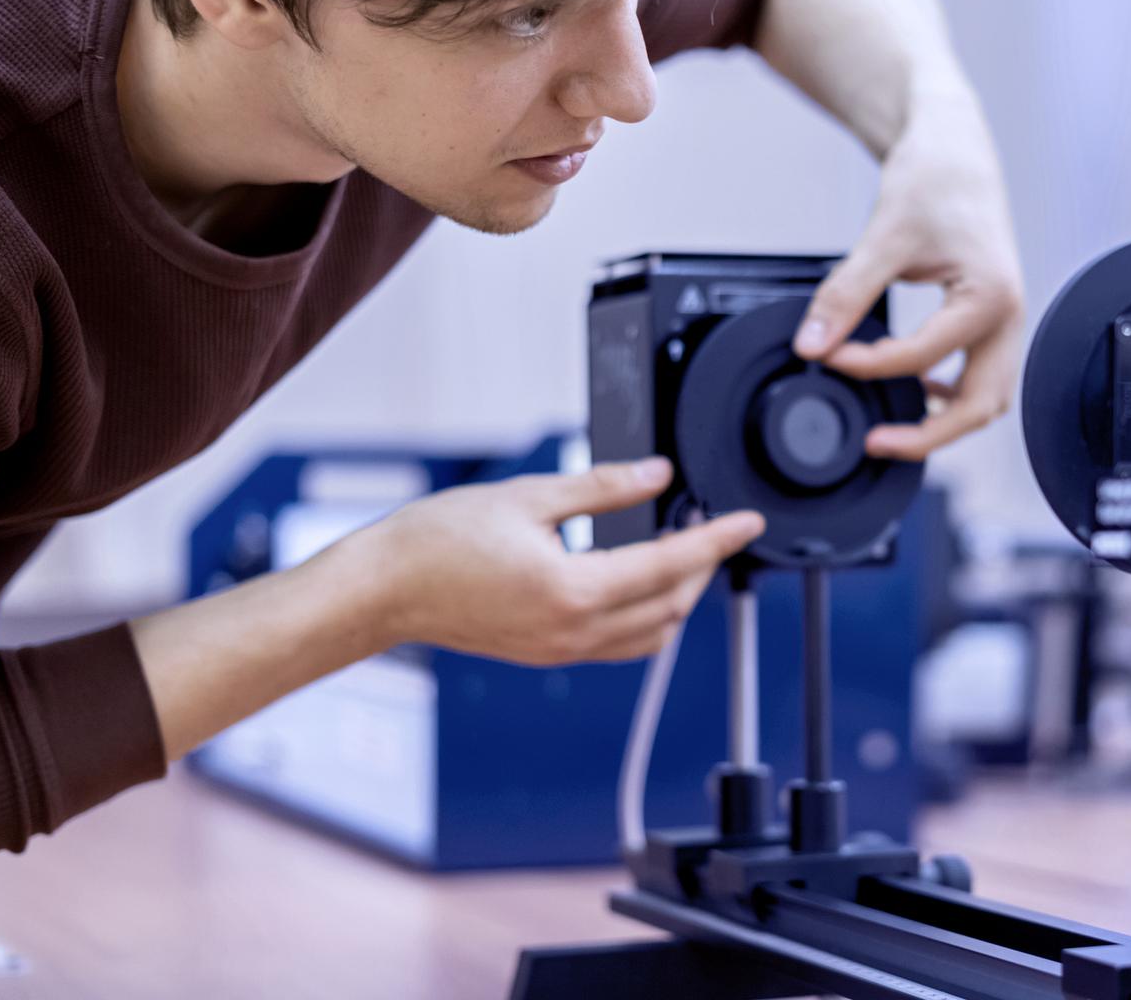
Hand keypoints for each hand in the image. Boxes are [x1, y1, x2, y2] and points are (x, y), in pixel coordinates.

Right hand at [339, 458, 764, 664]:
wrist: (381, 591)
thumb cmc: (437, 541)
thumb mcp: (527, 496)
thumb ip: (602, 488)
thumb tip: (658, 475)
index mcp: (573, 591)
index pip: (669, 566)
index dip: (717, 541)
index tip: (748, 523)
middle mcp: (573, 632)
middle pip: (669, 607)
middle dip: (702, 568)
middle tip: (713, 525)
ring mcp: (560, 651)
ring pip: (649, 635)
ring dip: (676, 596)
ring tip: (682, 551)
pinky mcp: (546, 654)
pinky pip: (617, 644)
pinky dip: (644, 615)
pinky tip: (637, 581)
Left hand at [793, 88, 1023, 459]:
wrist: (955, 152)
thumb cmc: (934, 182)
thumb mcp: (884, 238)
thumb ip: (846, 294)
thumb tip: (811, 343)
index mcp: (990, 297)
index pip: (922, 355)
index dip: (866, 364)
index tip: (825, 356)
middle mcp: (1008, 316)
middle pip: (981, 406)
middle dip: (929, 434)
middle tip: (875, 442)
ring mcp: (1004, 322)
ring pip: (986, 398)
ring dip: (943, 422)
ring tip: (890, 427)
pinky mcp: (990, 320)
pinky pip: (979, 376)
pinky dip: (948, 396)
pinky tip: (911, 388)